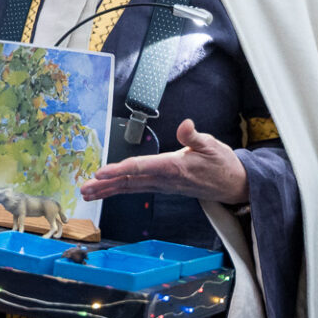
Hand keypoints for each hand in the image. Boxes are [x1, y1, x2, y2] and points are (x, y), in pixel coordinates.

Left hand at [79, 119, 247, 205]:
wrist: (233, 185)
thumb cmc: (222, 163)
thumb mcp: (212, 145)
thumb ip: (194, 136)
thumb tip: (185, 124)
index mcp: (174, 167)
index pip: (141, 168)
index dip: (119, 170)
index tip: (100, 172)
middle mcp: (165, 179)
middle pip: (129, 182)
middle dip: (105, 185)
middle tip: (84, 188)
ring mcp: (163, 186)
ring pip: (130, 188)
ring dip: (108, 190)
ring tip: (87, 192)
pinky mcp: (163, 187)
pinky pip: (137, 189)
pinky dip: (119, 190)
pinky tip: (106, 190)